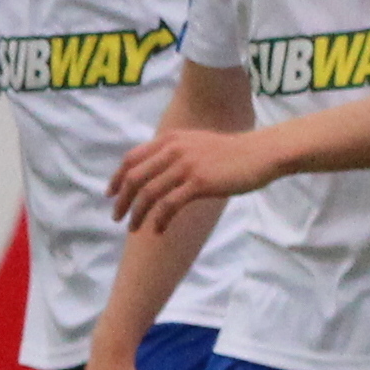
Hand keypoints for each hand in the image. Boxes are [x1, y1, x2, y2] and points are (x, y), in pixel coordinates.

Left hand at [110, 126, 278, 232]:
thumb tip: (156, 172)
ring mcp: (186, 165)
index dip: (116, 177)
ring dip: (137, 213)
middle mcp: (173, 150)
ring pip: (149, 193)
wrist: (260, 153)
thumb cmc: (231, 153)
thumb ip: (175, 153)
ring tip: (134, 228)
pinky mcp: (199, 183)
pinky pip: (170, 205)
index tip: (110, 194)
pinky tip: (158, 230)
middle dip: (122, 200)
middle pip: (135, 177)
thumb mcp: (196, 145)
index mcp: (170, 139)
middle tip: (117, 217)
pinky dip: (159, 220)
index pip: (131, 158)